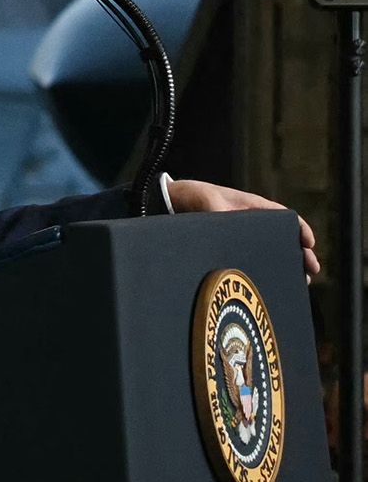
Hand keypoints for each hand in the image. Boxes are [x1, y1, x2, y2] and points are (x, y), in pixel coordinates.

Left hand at [167, 181, 323, 283]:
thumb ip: (217, 210)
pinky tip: (273, 285)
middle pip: (283, 240)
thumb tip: (228, 223)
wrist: (171, 204)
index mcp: (253, 207)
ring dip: (287, 266)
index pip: (286, 218)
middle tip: (311, 270)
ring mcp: (244, 238)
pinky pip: (255, 261)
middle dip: (300, 255)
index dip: (301, 230)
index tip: (309, 243)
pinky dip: (267, 271)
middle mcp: (253, 224)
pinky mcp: (232, 250)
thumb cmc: (192, 196)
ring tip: (300, 282)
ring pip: (272, 253)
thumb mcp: (206, 200)